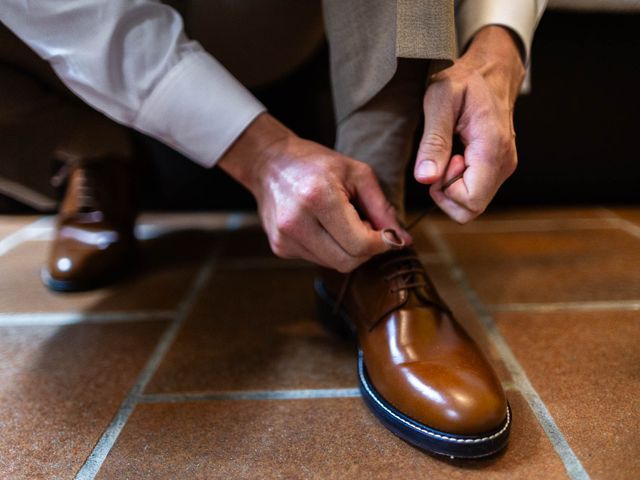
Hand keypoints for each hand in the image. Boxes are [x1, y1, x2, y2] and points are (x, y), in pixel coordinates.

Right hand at [219, 113, 410, 271]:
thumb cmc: (316, 163)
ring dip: (348, 250)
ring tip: (344, 224)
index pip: (360, 244)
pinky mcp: (280, 248)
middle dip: (366, 250)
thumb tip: (403, 240)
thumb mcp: (357, 174)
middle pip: (348, 261)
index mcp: (318, 197)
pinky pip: (318, 260)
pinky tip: (325, 227)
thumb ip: (382, 208)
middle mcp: (296, 222)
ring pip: (334, 265)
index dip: (382, 244)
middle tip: (367, 228)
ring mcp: (285, 238)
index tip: (388, 234)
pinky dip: (330, 249)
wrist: (269, 163)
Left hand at [414, 26, 525, 222]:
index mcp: (492, 150)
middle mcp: (504, 164)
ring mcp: (504, 167)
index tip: (438, 164)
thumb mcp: (440, 101)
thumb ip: (433, 142)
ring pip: (473, 202)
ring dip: (451, 186)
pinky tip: (455, 154)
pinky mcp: (498, 168)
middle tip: (440, 160)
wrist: (491, 70)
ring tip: (448, 153)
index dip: (444, 192)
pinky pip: (475, 190)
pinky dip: (458, 181)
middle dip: (446, 192)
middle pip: (471, 209)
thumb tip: (425, 178)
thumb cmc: (464, 80)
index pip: (470, 202)